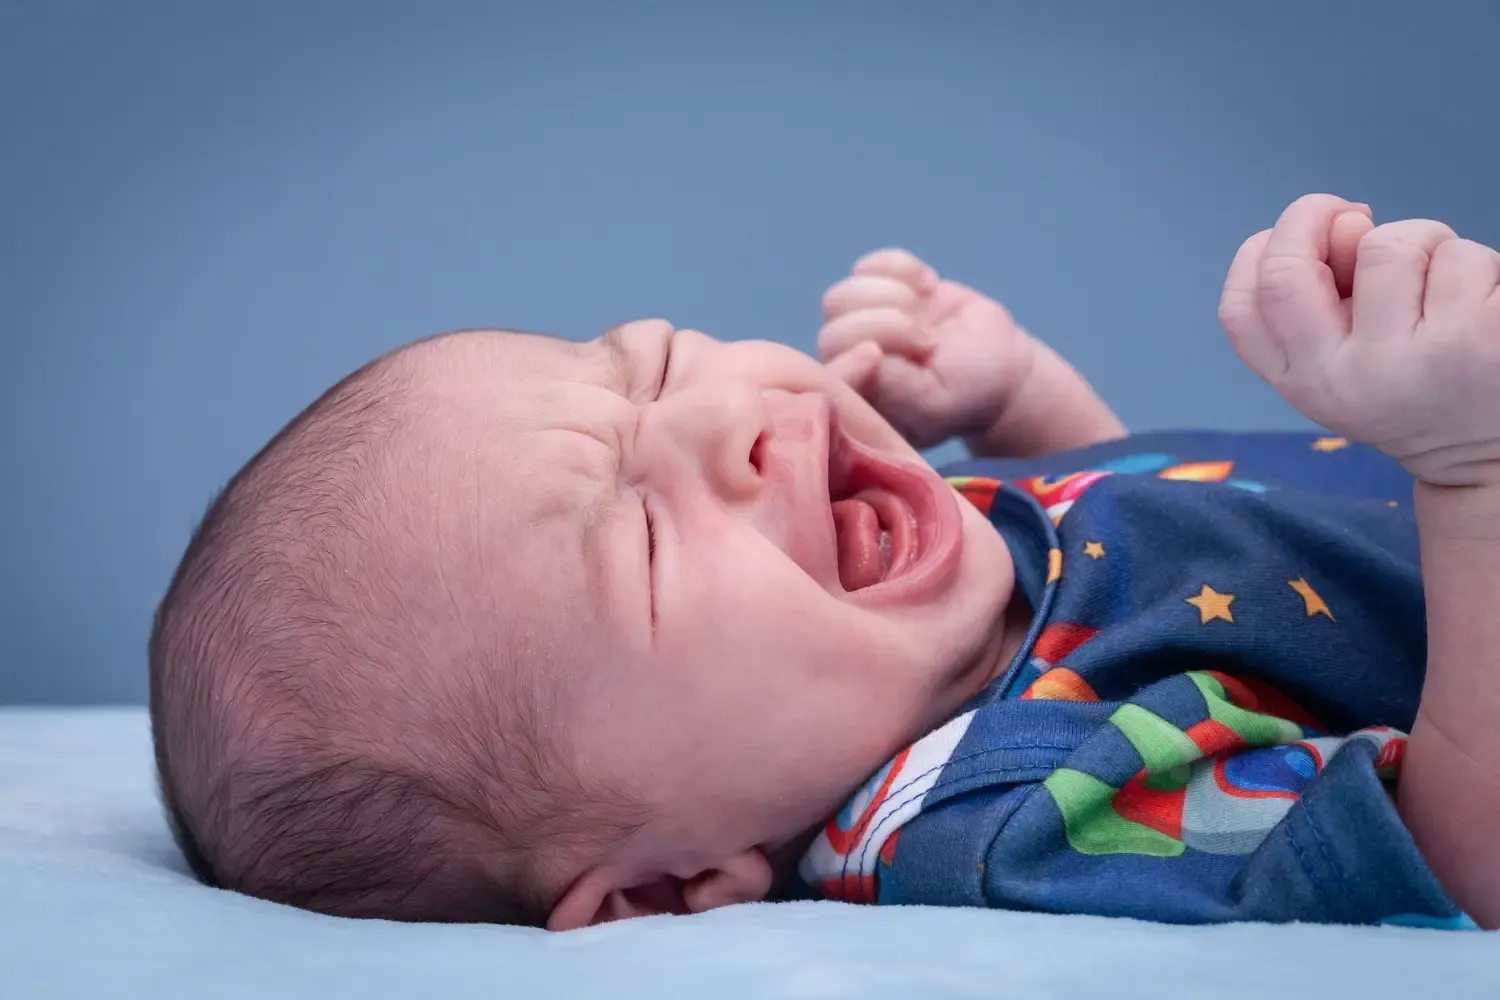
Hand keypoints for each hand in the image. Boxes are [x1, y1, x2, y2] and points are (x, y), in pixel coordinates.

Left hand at [818, 249, 1036, 448]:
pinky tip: (928, 287)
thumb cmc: (967, 392)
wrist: (997, 362)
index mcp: (857, 400)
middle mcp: (849, 363)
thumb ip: (898, 388)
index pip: (825, 379)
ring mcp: (859, 323)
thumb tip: (867, 356)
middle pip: (834, 332)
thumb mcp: (938, 401)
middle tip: (929, 341)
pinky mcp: (877, 289)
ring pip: (842, 295)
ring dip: (891, 295)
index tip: (877, 354)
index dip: (847, 361)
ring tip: (927, 314)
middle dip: (885, 326)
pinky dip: (901, 267)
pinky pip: (868, 265)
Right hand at [1220, 194, 1499, 486]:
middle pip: (1287, 271)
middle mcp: (1345, 379)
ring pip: (1390, 244)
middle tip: (1350, 216)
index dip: (1258, 251)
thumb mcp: (1348, 358)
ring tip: (1436, 286)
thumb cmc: (1414, 383)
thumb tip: (1346, 224)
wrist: (1486, 452)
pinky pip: (1459, 256)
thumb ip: (1325, 297)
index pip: (1240, 309)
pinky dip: (1472, 263)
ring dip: (1420, 242)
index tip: (1301, 237)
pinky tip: (1477, 303)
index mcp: (1303, 382)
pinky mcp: (1476, 338)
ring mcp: (1412, 361)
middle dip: (1310, 215)